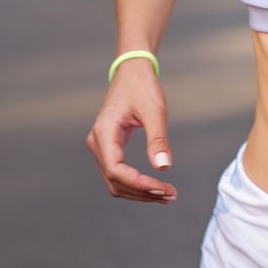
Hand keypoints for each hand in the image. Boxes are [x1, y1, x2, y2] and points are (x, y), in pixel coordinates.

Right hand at [84, 59, 176, 203]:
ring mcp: (101, 147)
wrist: (132, 71)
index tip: (163, 188)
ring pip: (115, 182)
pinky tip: (155, 186)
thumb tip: (163, 167)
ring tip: (166, 195)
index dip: (139, 184)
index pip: (116, 170)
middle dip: (142, 192)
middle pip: (115, 181)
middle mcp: (98, 143)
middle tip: (170, 195)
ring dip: (140, 191)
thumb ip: (158, 139)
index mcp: (104, 134)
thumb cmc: (142, 86)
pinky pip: (119, 173)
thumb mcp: (154, 110)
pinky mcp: (109, 148)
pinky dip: (136, 183)